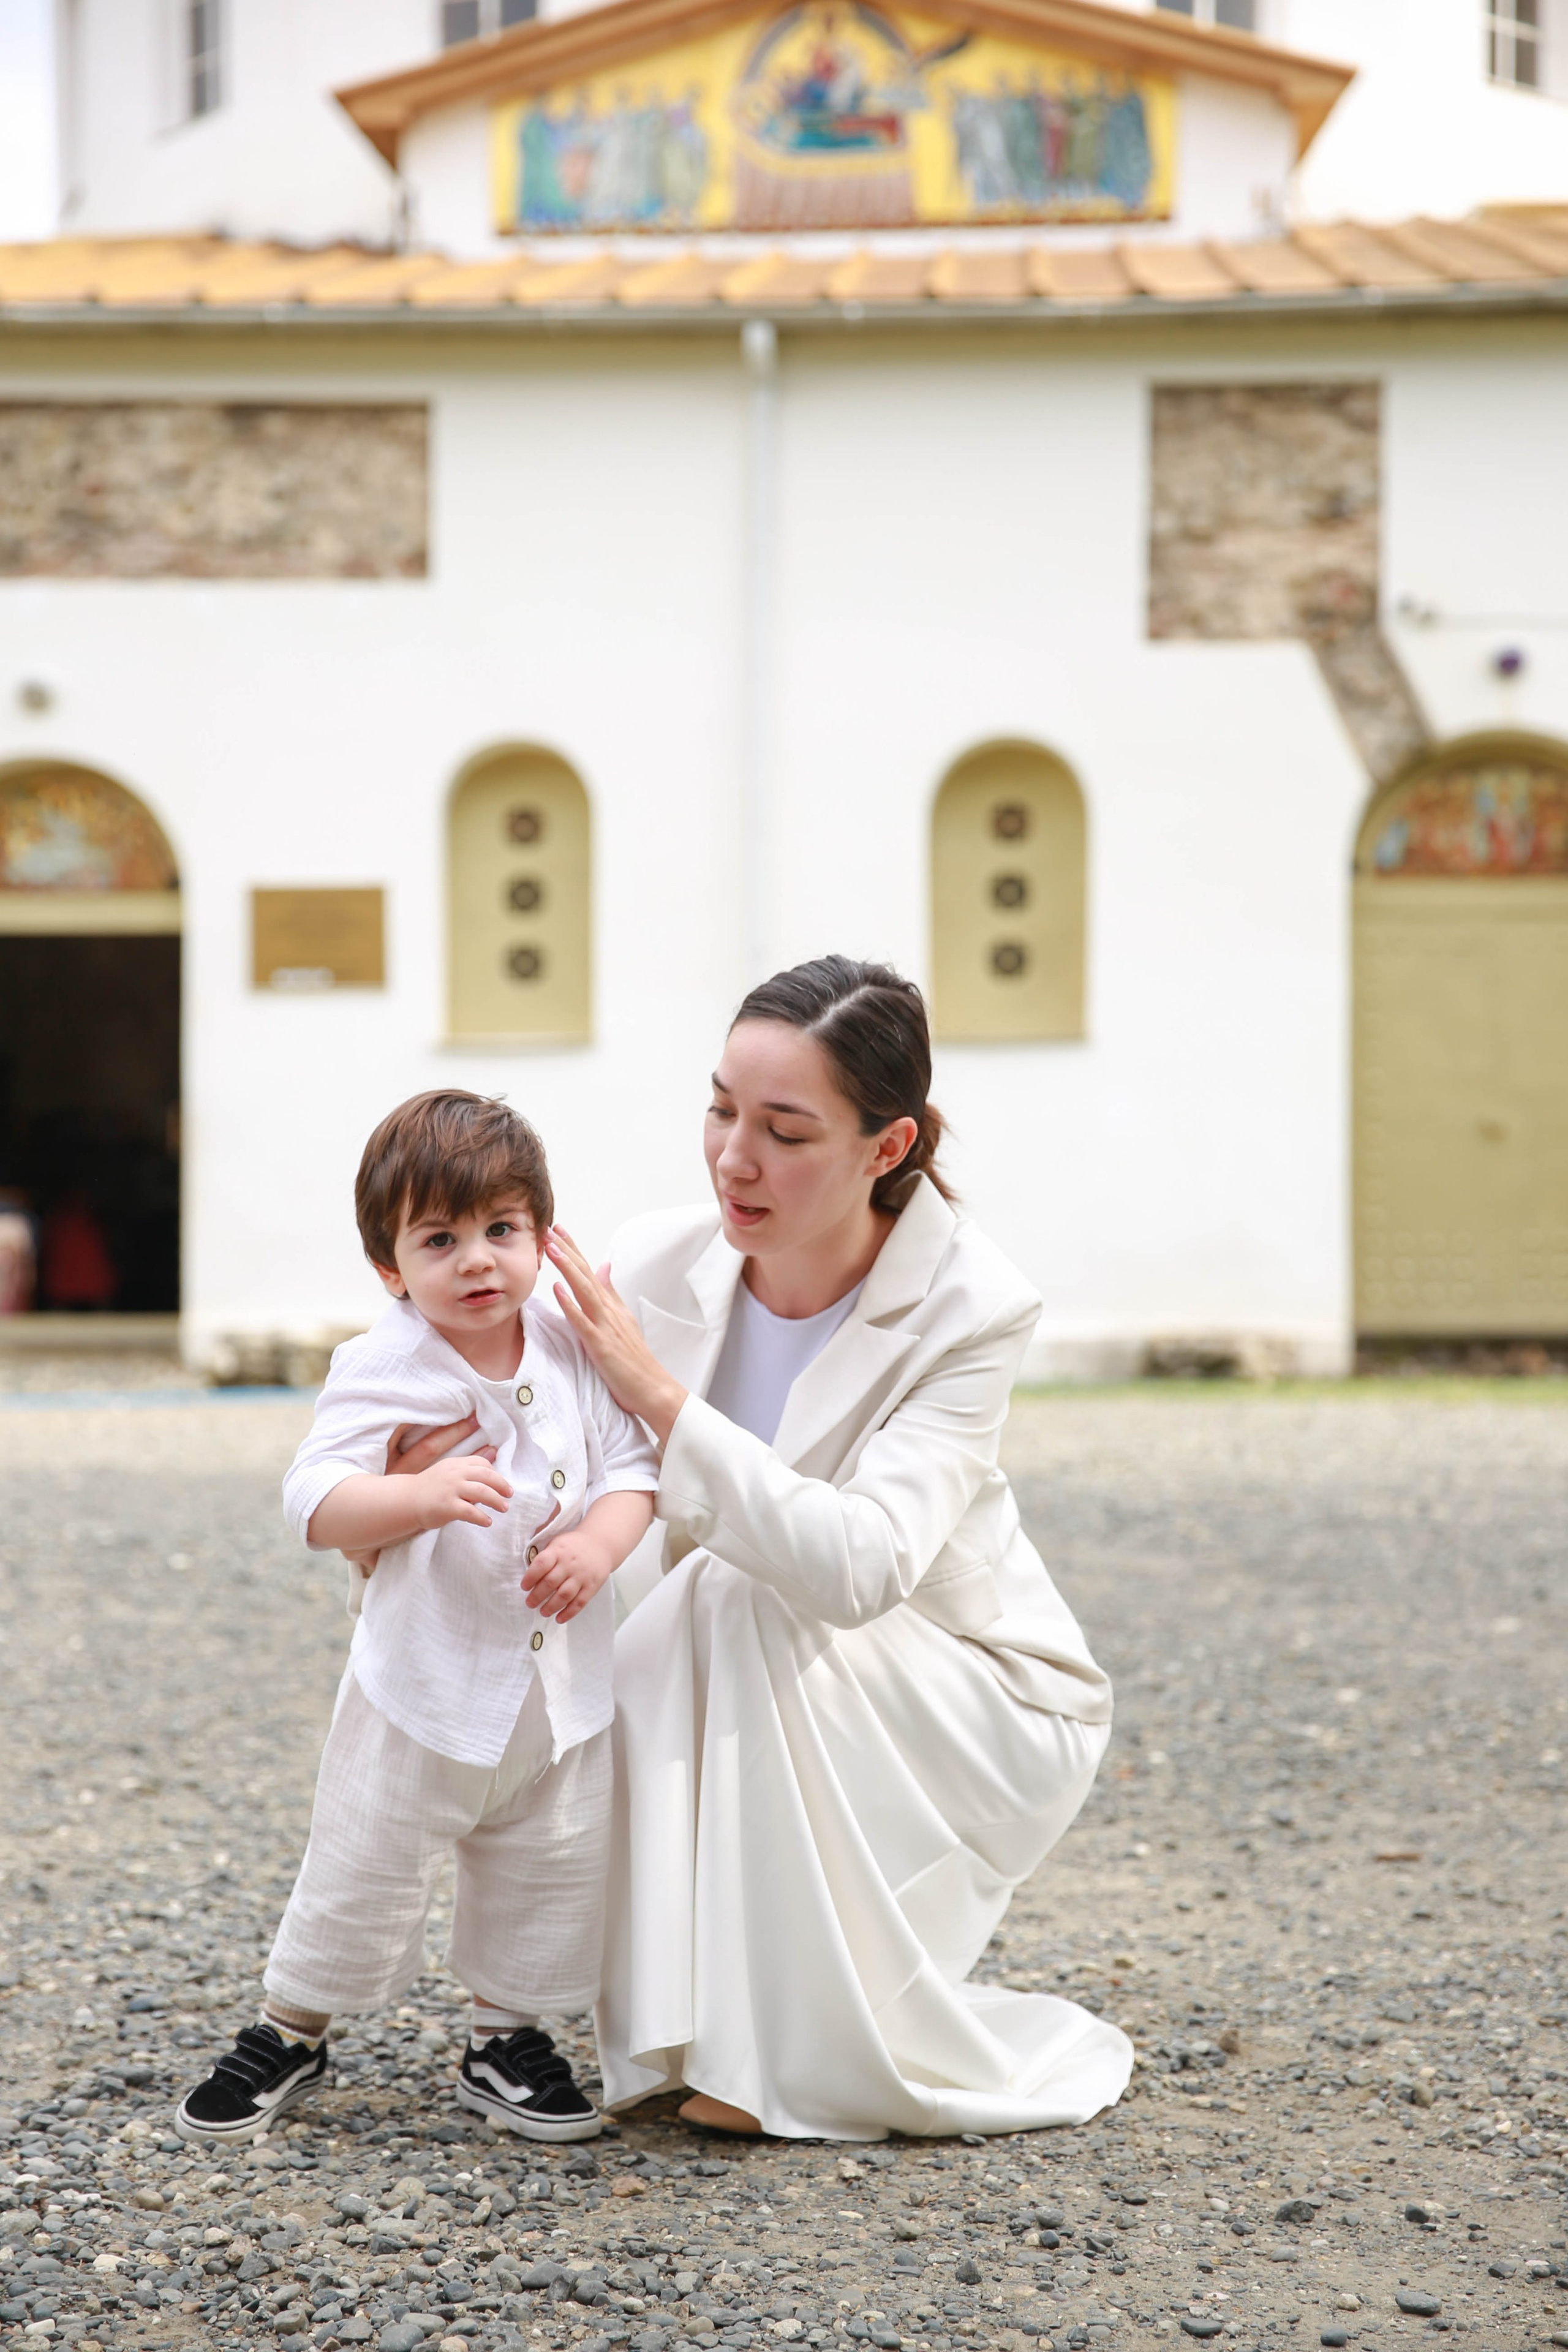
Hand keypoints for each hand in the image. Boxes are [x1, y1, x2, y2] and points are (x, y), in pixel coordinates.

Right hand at [411, 1451, 511, 1532]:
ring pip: (482, 1492)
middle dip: (502, 1485)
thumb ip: (465, 1473)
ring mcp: (451, 1489)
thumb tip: (490, 1473)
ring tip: (504, 1508)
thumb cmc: (429, 1489)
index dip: (495, 1473)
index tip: (501, 1484)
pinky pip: (471, 1511)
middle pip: (486, 1476)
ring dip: (496, 1501)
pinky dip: (482, 1517)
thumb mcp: (447, 1473)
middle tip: (509, 1495)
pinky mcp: (447, 1507)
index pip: (481, 1464)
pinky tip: (487, 1522)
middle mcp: (454, 1473)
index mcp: (455, 1464)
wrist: (405, 1501)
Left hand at [521, 1527, 615, 1623]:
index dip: (530, 1577)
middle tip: (530, 1603)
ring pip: (564, 1595)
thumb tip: (527, 1572)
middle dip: (537, 1596)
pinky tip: (559, 1619)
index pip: (542, 1564)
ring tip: (543, 1612)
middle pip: (551, 1582)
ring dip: (551, 1606)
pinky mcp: (592, 1586)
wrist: (601, 1543)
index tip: (524, 1587)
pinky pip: (580, 1602)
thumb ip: (544, 1555)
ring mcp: (582, 1576)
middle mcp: (570, 1563)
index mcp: (558, 1551)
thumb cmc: (573, 1546)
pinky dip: (568, 1613)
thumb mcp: (557, 1542)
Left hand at [545, 1226, 686, 1443]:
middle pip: (586, 1275)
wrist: (653, 1389)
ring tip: (552, 1248)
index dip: (574, 1250)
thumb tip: (604, 1267)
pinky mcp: (600, 1345)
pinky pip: (582, 1321)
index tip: (558, 1231)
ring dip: (568, 1267)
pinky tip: (557, 1288)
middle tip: (550, 1229)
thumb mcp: (623, 1320)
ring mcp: (605, 1327)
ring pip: (584, 1291)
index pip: (590, 1272)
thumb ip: (611, 1294)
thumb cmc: (635, 1360)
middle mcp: (609, 1311)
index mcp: (612, 1306)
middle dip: (567, 1250)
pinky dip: (570, 1303)